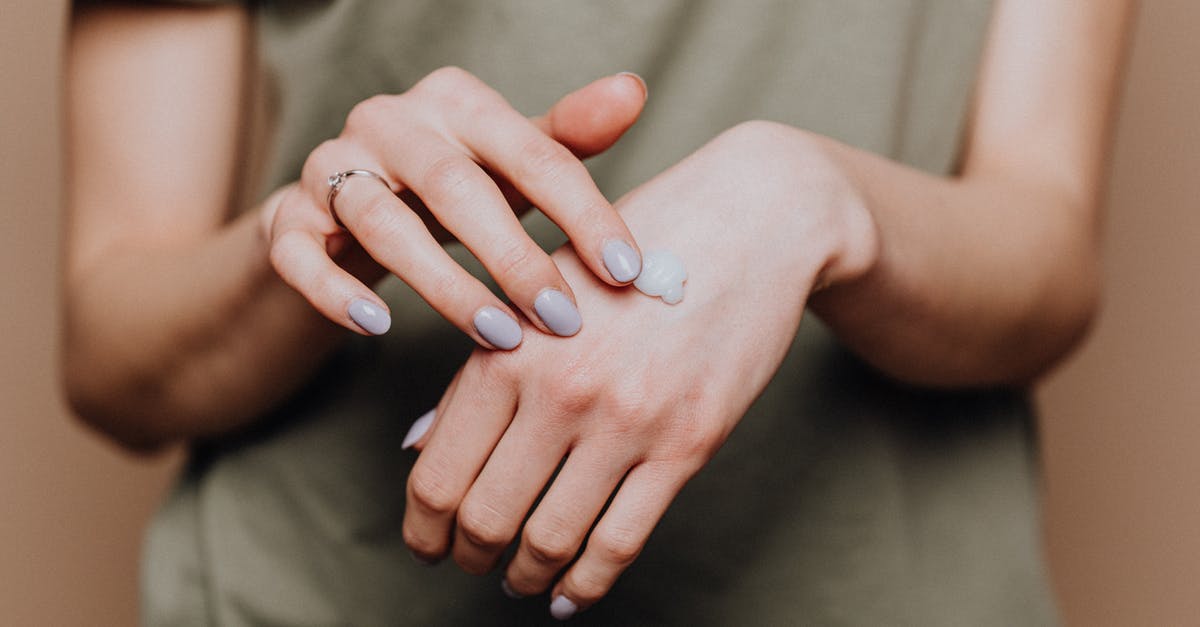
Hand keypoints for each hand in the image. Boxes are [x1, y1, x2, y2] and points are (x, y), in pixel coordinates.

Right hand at [265, 67, 647, 346]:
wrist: (341, 211)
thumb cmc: (448, 187)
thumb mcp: (508, 162)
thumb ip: (565, 136)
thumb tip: (632, 91)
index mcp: (455, 101)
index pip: (533, 153)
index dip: (584, 213)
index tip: (626, 273)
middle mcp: (388, 121)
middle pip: (455, 186)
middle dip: (514, 257)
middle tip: (563, 318)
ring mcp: (329, 167)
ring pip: (381, 222)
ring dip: (444, 284)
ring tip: (497, 335)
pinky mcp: (286, 218)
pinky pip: (301, 254)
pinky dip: (337, 292)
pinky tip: (379, 327)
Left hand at [401, 121, 878, 616]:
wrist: (750, 220)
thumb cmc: (634, 248)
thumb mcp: (541, 291)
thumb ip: (478, 371)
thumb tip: (418, 448)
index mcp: (507, 347)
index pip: (438, 473)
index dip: (423, 528)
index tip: (427, 544)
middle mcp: (559, 389)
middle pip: (485, 517)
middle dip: (468, 556)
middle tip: (471, 563)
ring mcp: (626, 420)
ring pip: (550, 540)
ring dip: (524, 576)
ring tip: (519, 579)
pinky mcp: (688, 443)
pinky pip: (621, 542)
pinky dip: (587, 585)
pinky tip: (571, 594)